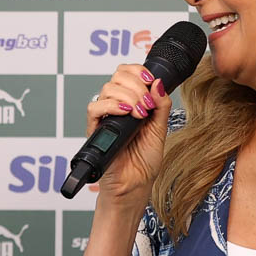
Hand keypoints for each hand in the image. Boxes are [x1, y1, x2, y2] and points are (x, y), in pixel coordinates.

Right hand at [86, 64, 172, 203]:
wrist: (135, 185)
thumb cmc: (144, 162)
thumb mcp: (160, 129)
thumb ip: (161, 105)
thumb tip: (158, 82)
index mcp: (131, 103)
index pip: (126, 73)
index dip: (137, 71)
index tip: (150, 80)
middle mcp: (116, 107)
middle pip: (117, 77)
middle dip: (136, 85)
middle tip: (147, 104)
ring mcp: (105, 118)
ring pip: (107, 89)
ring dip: (128, 96)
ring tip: (140, 114)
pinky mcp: (95, 130)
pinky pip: (94, 108)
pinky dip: (111, 106)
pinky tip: (126, 113)